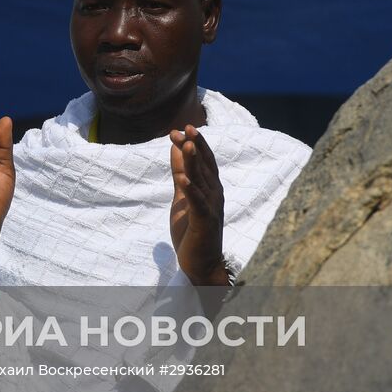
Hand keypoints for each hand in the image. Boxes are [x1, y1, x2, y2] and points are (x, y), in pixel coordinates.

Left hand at [169, 125, 227, 285]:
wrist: (202, 263)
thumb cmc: (193, 229)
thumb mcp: (183, 197)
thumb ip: (181, 174)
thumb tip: (176, 149)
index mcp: (210, 187)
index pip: (203, 160)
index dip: (194, 143)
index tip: (179, 129)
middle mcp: (215, 194)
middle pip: (204, 166)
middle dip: (195, 146)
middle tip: (185, 128)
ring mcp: (211, 208)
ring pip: (202, 181)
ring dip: (194, 162)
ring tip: (186, 144)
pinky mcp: (205, 222)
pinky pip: (197, 203)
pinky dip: (191, 190)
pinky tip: (182, 179)